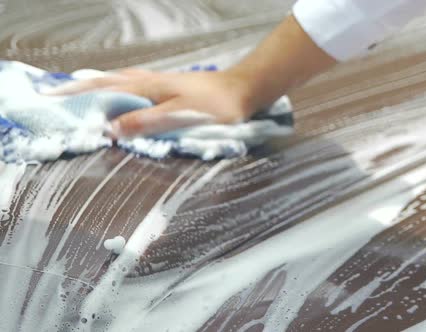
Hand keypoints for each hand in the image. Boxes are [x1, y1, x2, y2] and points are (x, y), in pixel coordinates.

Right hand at [47, 69, 256, 137]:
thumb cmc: (215, 106)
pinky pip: (133, 85)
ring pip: (119, 82)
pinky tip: (120, 95)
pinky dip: (117, 89)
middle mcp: (148, 80)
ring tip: (78, 94)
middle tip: (56, 96)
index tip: (51, 100)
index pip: (102, 88)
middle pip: (106, 81)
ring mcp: (158, 82)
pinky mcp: (168, 87)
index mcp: (146, 86)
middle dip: (80, 89)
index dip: (77, 95)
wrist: (243, 91)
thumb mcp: (180, 116)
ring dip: (97, 87)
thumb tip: (110, 130)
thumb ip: (145, 122)